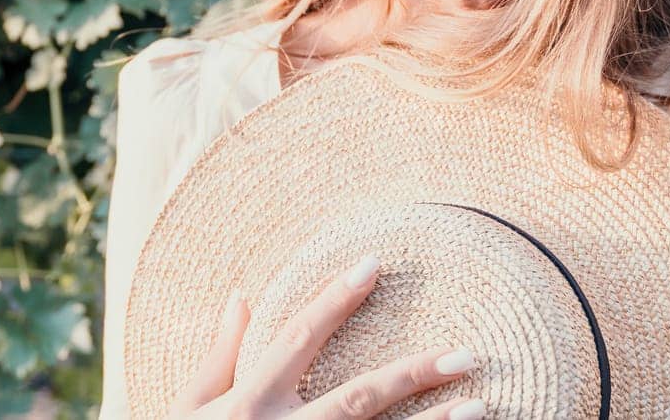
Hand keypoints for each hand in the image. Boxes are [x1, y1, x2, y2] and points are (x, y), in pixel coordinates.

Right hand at [166, 254, 484, 419]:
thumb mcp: (187, 410)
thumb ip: (218, 356)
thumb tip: (242, 296)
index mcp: (249, 404)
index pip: (299, 336)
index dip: (335, 298)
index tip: (374, 264)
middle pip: (360, 398)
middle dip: (415, 373)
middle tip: (470, 353)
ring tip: (481, 406)